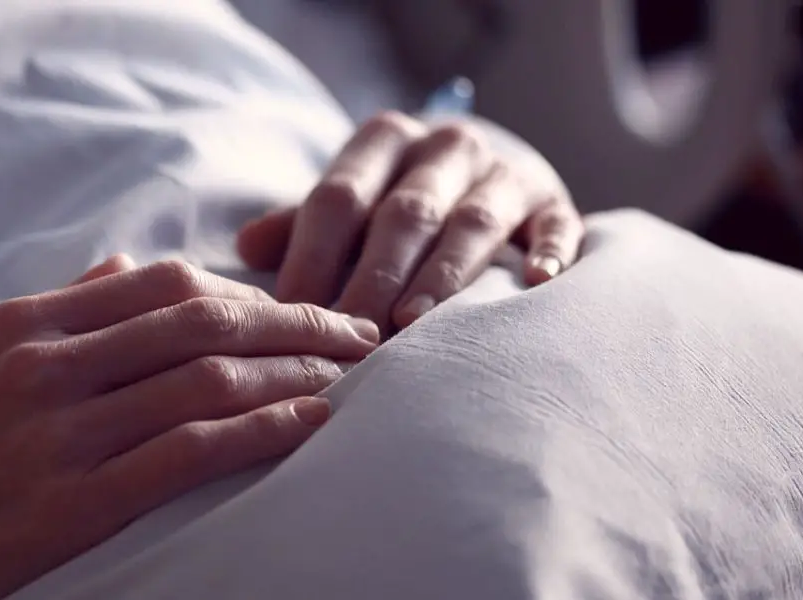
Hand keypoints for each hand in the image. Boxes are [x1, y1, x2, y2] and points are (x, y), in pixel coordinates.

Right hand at [0, 260, 378, 599]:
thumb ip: (57, 311)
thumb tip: (124, 264)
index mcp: (24, 324)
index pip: (165, 281)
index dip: (249, 292)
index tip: (298, 310)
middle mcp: (43, 365)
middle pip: (204, 319)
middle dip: (298, 322)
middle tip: (359, 335)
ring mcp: (56, 435)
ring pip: (208, 380)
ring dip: (296, 374)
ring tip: (350, 380)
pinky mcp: (67, 506)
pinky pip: (190, 453)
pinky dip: (263, 433)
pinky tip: (309, 427)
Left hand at [238, 111, 583, 332]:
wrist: (486, 170)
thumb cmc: (396, 202)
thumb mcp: (349, 202)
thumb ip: (301, 226)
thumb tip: (246, 248)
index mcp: (385, 139)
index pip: (339, 196)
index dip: (312, 256)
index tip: (290, 314)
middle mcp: (446, 147)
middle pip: (405, 214)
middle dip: (374, 279)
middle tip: (349, 338)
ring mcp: (505, 172)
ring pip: (472, 223)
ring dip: (441, 277)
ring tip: (413, 326)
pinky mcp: (554, 202)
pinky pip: (556, 225)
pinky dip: (548, 252)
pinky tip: (535, 283)